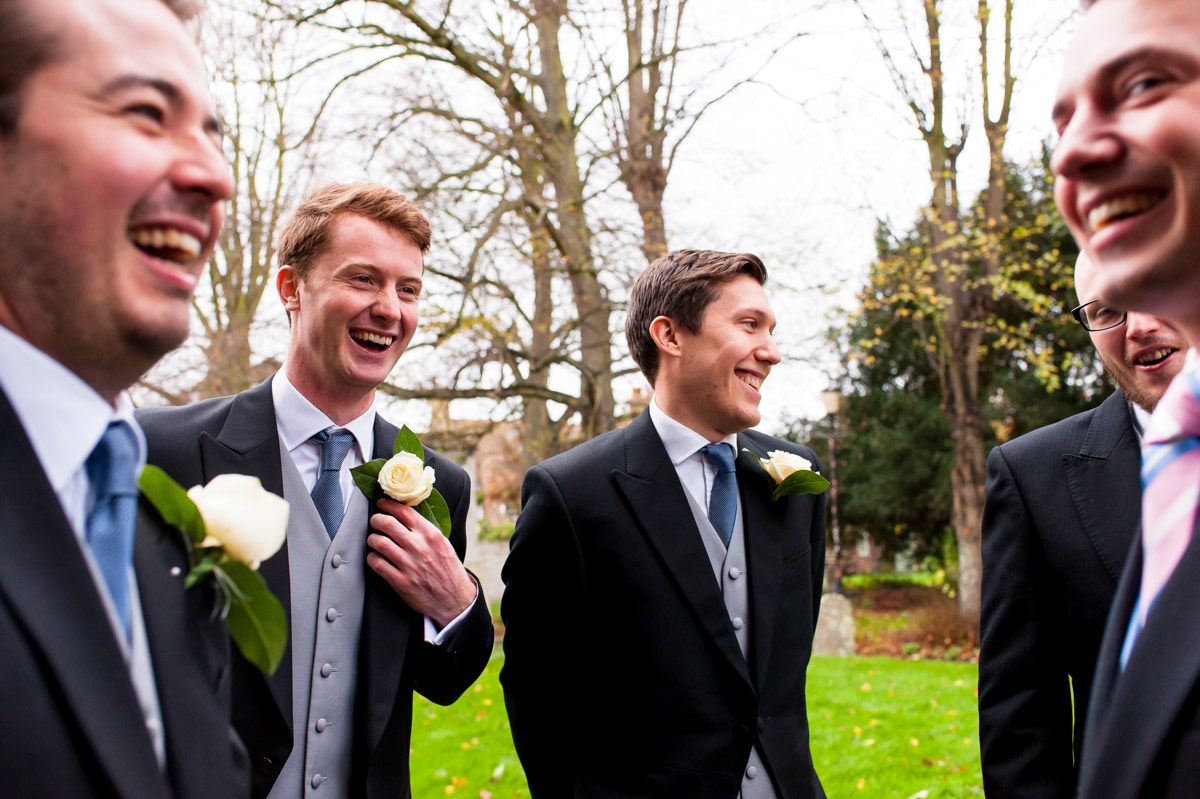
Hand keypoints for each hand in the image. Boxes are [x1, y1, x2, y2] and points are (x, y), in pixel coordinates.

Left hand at [366, 497, 476, 627]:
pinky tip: (375, 558)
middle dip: (376, 520)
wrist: (454, 599)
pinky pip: (377, 564)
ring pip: (379, 542)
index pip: (405, 512)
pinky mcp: (400, 581)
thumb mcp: (443, 545)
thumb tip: (405, 517)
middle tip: (375, 522)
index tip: (382, 503)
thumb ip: (425, 531)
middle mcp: (419, 547)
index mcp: (431, 535)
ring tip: (374, 540)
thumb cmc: (448, 571)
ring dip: (372, 539)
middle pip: (387, 523)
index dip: (389, 504)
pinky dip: (372, 558)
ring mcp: (408, 564)